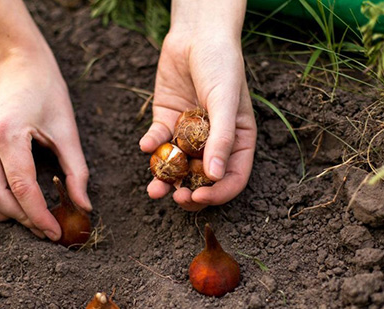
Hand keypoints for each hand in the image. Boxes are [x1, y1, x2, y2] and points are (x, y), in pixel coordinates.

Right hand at [0, 53, 90, 240]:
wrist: (18, 65)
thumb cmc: (47, 93)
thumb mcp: (68, 130)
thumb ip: (77, 171)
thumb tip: (84, 208)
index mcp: (7, 131)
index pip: (21, 186)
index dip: (39, 215)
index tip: (55, 233)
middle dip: (21, 219)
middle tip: (45, 229)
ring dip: (1, 215)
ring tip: (28, 220)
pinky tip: (10, 206)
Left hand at [139, 1, 256, 211]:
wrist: (196, 35)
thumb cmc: (221, 65)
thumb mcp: (226, 101)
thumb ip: (222, 138)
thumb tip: (215, 177)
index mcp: (237, 141)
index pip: (232, 177)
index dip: (218, 193)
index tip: (199, 198)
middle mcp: (213, 142)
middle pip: (202, 179)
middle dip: (189, 192)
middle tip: (176, 198)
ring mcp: (188, 134)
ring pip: (177, 166)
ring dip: (165, 180)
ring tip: (154, 189)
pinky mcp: (166, 121)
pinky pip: (158, 141)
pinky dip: (151, 145)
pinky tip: (146, 144)